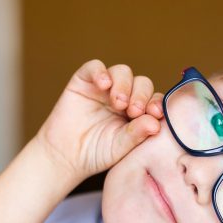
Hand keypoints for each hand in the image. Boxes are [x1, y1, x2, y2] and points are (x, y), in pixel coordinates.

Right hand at [34, 59, 163, 182]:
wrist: (65, 156)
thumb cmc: (96, 153)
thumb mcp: (120, 147)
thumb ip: (137, 134)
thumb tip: (156, 123)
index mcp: (137, 112)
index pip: (153, 100)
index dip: (157, 103)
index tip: (155, 113)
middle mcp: (124, 96)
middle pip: (141, 83)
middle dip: (141, 95)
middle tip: (133, 111)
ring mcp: (104, 88)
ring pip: (122, 72)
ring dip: (124, 84)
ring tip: (118, 102)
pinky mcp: (84, 81)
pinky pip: (95, 67)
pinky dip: (100, 71)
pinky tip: (103, 84)